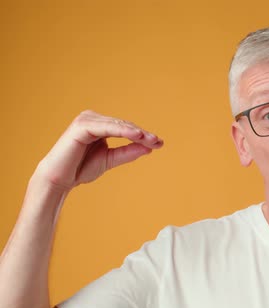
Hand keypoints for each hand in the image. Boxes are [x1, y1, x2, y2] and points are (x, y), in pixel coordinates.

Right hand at [34, 110, 162, 191]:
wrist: (60, 180)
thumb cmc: (81, 168)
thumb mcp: (110, 159)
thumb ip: (128, 152)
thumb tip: (149, 148)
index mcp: (99, 125)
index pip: (126, 128)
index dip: (144, 135)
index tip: (159, 143)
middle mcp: (92, 119)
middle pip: (124, 125)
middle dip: (143, 134)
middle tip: (158, 142)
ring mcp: (86, 120)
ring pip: (118, 125)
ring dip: (136, 132)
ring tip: (151, 139)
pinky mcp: (81, 126)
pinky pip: (106, 127)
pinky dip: (123, 131)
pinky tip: (137, 135)